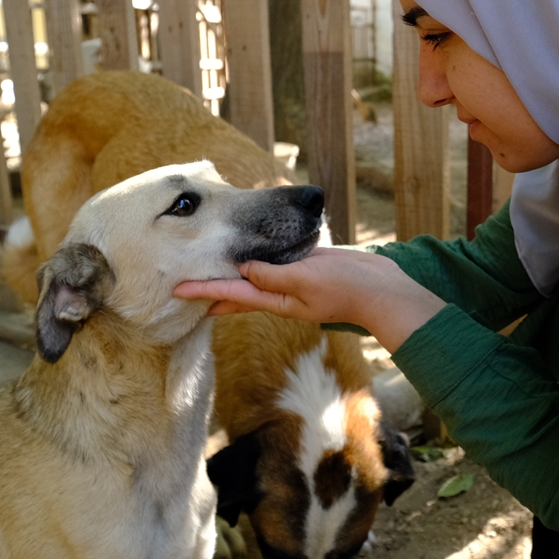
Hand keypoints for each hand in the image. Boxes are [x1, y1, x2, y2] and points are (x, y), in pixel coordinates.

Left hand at [173, 248, 446, 352]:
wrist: (382, 291)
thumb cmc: (346, 287)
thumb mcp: (306, 279)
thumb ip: (274, 275)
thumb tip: (243, 270)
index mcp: (278, 300)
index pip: (231, 296)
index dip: (204, 291)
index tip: (176, 290)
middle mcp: (282, 294)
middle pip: (238, 295)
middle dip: (212, 294)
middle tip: (185, 290)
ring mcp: (295, 283)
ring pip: (254, 281)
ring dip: (232, 279)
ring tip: (212, 273)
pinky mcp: (308, 270)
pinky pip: (275, 268)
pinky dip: (258, 264)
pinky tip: (254, 257)